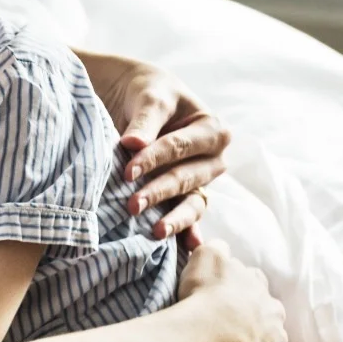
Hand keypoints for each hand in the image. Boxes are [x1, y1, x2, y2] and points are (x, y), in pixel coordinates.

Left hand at [79, 51, 230, 245]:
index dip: (155, 158)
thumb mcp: (149, 98)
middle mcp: (213, 158)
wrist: (138, 98)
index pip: (181, 147)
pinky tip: (186, 248)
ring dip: (174, 218)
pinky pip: (190, 216)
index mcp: (212, 129)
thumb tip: (133, 144)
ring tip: (155, 232)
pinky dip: (188, 232)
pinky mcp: (188, 197)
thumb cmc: (149, 93)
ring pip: (192, 202)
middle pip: (186, 178)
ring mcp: (202, 181)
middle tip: (132, 205)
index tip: (128, 169)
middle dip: (159, 191)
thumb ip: (145, 121)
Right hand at [177, 240, 288, 341]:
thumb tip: (222, 249)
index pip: (253, 282)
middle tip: (231, 328)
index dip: (240, 290)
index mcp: (256, 284)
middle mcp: (273, 309)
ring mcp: (278, 339)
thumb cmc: (206, 295)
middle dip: (256, 318)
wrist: (212, 332)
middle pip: (269, 312)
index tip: (225, 298)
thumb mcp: (207, 256)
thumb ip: (217, 248)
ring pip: (274, 340)